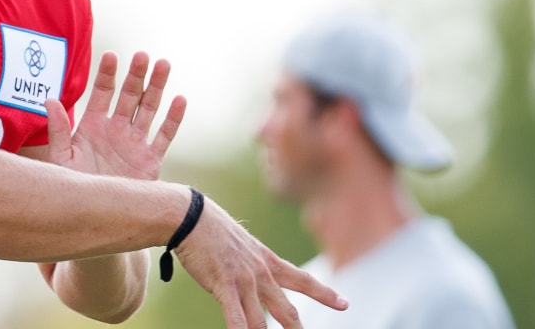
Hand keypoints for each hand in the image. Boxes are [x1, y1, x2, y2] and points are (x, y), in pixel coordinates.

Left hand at [45, 51, 185, 179]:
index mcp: (94, 126)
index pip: (102, 93)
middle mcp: (116, 130)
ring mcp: (135, 143)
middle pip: (129, 96)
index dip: (107, 74)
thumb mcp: (62, 159)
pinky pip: (164, 136)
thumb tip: (49, 99)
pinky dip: (172, 118)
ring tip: (163, 64)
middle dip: (136, 75)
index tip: (112, 55)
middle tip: (142, 55)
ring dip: (156, 87)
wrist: (97, 216)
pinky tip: (179, 99)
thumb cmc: (75, 186)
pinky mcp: (151, 160)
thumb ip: (58, 130)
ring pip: (149, 109)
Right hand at [176, 194, 348, 327]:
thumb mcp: (239, 243)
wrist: (190, 216)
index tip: (344, 303)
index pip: (303, 279)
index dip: (325, 293)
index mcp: (267, 260)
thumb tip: (246, 272)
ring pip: (262, 322)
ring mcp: (244, 281)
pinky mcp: (223, 286)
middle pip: (287, 310)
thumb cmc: (208, 227)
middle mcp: (261, 273)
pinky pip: (236, 318)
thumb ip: (248, 261)